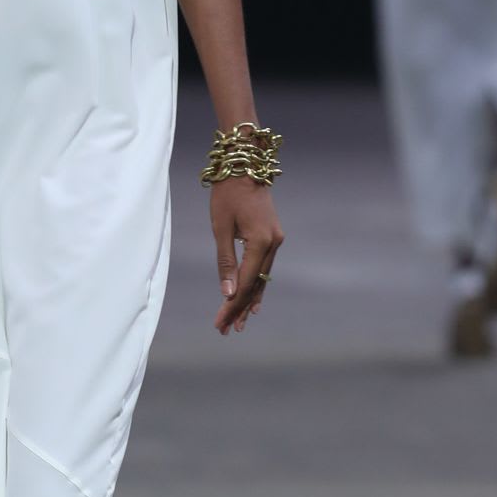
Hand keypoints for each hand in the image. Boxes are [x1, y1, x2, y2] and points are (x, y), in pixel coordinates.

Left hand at [212, 180, 282, 334]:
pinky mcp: (273, 237)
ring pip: (262, 278)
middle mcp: (274, 244)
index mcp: (261, 242)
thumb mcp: (220, 228)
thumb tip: (227, 293)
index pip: (245, 283)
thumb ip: (224, 261)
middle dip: (239, 308)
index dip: (231, 306)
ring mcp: (276, 241)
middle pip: (255, 285)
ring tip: (238, 322)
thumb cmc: (227, 194)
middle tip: (226, 330)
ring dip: (249, 299)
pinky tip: (252, 300)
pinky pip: (264, 267)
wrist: (245, 166)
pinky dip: (256, 284)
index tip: (219, 323)